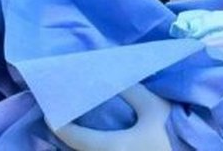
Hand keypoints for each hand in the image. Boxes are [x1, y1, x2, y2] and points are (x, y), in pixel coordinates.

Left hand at [52, 84, 171, 150]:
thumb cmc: (172, 137)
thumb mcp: (155, 108)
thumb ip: (132, 92)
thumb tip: (112, 78)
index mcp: (109, 146)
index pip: (70, 135)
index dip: (56, 121)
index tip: (50, 108)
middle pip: (75, 148)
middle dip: (68, 131)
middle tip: (63, 111)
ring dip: (80, 140)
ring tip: (77, 122)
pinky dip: (91, 145)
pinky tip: (95, 135)